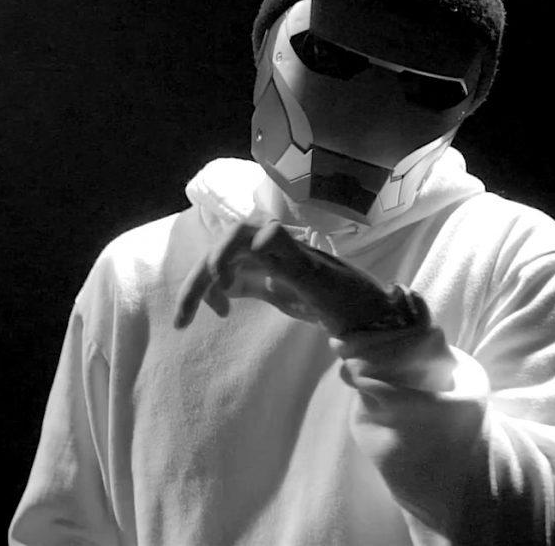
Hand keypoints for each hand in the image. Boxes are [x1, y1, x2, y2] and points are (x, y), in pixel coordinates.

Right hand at [173, 220, 429, 336]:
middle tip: (183, 320)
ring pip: (222, 269)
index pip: (236, 236)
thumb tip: (262, 232)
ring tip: (189, 321)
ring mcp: (267, 266)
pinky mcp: (268, 283)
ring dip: (201, 289)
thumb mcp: (322, 278)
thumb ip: (290, 257)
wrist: (372, 316)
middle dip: (197, 282)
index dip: (219, 255)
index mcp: (279, 243)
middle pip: (220, 254)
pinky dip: (219, 294)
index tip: (218, 282)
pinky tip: (219, 312)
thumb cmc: (351, 296)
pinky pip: (234, 282)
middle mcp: (269, 249)